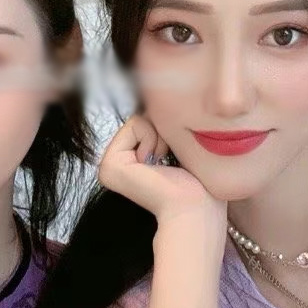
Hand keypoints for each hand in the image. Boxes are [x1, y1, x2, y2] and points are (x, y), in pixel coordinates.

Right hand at [98, 115, 223, 229]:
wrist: (196, 208)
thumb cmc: (199, 184)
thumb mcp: (180, 146)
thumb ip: (165, 125)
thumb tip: (159, 99)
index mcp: (128, 164)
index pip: (148, 122)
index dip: (168, 130)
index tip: (174, 158)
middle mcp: (115, 166)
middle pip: (142, 118)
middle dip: (163, 130)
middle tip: (170, 161)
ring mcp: (108, 166)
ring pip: (139, 118)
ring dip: (160, 135)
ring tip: (164, 163)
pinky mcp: (109, 166)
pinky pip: (136, 123)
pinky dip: (153, 137)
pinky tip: (156, 164)